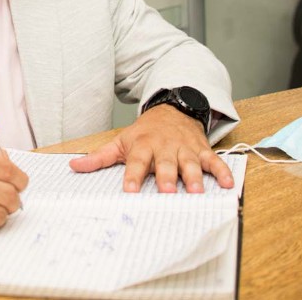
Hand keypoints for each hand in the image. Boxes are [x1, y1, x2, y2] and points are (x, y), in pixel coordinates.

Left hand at [69, 104, 232, 193]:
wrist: (173, 109)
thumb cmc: (145, 132)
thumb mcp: (121, 141)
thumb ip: (99, 157)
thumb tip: (73, 166)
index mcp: (143, 145)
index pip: (136, 161)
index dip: (132, 175)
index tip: (129, 191)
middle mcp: (164, 147)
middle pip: (165, 163)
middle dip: (167, 178)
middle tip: (168, 192)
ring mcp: (185, 148)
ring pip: (190, 163)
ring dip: (194, 177)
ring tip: (197, 192)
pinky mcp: (201, 149)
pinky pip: (213, 160)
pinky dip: (222, 171)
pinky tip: (229, 184)